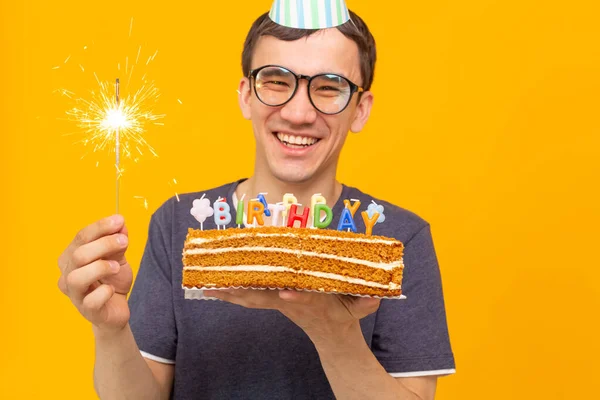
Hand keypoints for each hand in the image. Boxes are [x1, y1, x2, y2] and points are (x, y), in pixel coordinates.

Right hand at [58, 215, 132, 334]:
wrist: (117, 308)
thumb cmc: (112, 279)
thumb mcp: (117, 256)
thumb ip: (117, 240)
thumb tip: (120, 222)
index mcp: (71, 257)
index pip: (81, 237)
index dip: (100, 227)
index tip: (119, 221)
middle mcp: (67, 274)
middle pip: (79, 254)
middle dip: (104, 244)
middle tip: (124, 242)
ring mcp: (75, 294)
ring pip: (77, 277)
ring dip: (101, 267)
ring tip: (116, 267)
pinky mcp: (86, 311)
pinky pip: (91, 300)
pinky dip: (105, 292)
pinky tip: (112, 289)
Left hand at [204, 289, 379, 344]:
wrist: (334, 336)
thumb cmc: (346, 316)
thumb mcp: (360, 310)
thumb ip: (366, 304)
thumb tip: (375, 299)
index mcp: (313, 304)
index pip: (303, 299)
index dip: (296, 298)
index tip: (286, 294)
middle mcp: (291, 302)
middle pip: (264, 298)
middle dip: (241, 293)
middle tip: (216, 287)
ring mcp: (281, 302)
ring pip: (252, 297)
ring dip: (229, 292)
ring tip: (205, 286)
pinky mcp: (276, 300)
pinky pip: (251, 296)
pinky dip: (233, 291)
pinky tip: (215, 286)